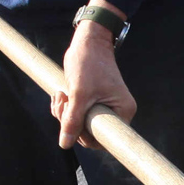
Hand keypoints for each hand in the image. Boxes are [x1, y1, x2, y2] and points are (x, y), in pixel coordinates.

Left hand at [52, 15, 134, 148]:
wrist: (89, 41)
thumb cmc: (89, 63)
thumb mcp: (79, 94)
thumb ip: (72, 120)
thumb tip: (65, 144)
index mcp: (122, 111)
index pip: (104, 139)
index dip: (85, 137)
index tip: (73, 121)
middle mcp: (117, 112)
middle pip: (90, 133)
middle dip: (71, 122)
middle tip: (62, 104)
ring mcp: (105, 107)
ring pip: (81, 124)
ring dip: (65, 114)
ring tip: (60, 95)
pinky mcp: (94, 102)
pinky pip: (78, 115)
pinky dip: (66, 109)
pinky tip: (60, 95)